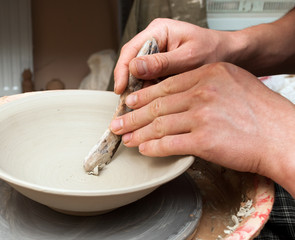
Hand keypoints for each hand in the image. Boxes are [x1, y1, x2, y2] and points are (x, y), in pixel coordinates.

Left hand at [110, 62, 294, 195]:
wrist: (281, 136)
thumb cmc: (261, 112)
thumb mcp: (233, 83)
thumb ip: (205, 85)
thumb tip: (179, 97)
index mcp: (208, 74)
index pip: (166, 86)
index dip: (143, 96)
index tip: (130, 102)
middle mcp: (203, 92)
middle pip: (157, 105)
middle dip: (133, 116)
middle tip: (118, 122)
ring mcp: (202, 116)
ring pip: (159, 124)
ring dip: (138, 133)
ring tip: (126, 138)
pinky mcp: (204, 140)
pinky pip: (169, 144)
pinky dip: (153, 147)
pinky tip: (144, 149)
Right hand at [113, 18, 242, 93]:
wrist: (230, 56)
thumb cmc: (214, 51)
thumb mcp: (189, 58)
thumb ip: (162, 63)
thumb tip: (135, 67)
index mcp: (159, 31)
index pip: (131, 49)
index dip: (123, 70)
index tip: (121, 88)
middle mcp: (155, 41)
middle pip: (131, 63)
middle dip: (128, 83)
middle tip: (127, 103)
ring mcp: (157, 54)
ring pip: (138, 74)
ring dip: (138, 90)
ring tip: (137, 107)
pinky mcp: (161, 66)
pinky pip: (148, 79)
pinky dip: (147, 92)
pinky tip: (148, 103)